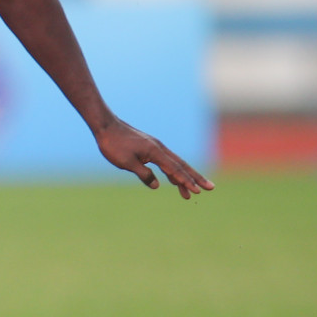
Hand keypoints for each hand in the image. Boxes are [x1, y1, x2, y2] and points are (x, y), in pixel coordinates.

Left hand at [95, 118, 214, 198]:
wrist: (106, 126)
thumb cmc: (113, 144)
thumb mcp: (126, 163)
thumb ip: (143, 174)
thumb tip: (156, 185)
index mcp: (155, 152)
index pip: (174, 169)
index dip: (186, 181)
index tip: (197, 191)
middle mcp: (159, 148)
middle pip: (181, 165)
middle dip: (196, 178)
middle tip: (211, 188)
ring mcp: (155, 147)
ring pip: (174, 164)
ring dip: (184, 177)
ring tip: (193, 191)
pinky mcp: (149, 148)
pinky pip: (165, 162)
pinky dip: (172, 172)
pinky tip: (174, 181)